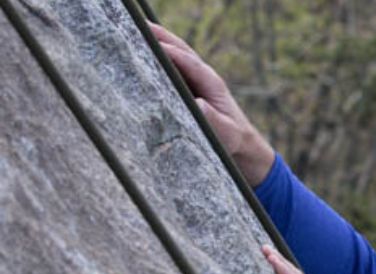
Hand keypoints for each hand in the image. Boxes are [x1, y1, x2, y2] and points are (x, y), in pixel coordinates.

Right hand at [150, 23, 275, 186]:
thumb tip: (198, 104)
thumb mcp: (226, 133)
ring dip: (156, 43)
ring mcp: (194, 80)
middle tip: (138, 25)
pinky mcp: (188, 88)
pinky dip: (156, 60)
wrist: (241, 146)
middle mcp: (202, 77)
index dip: (171, 51)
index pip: (188, 61)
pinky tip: (139, 55)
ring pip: (173, 56)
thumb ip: (213, 119)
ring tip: (133, 32)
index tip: (152, 42)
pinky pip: (170, 70)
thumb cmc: (234, 140)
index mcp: (212, 83)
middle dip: (160, 36)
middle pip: (179, 49)